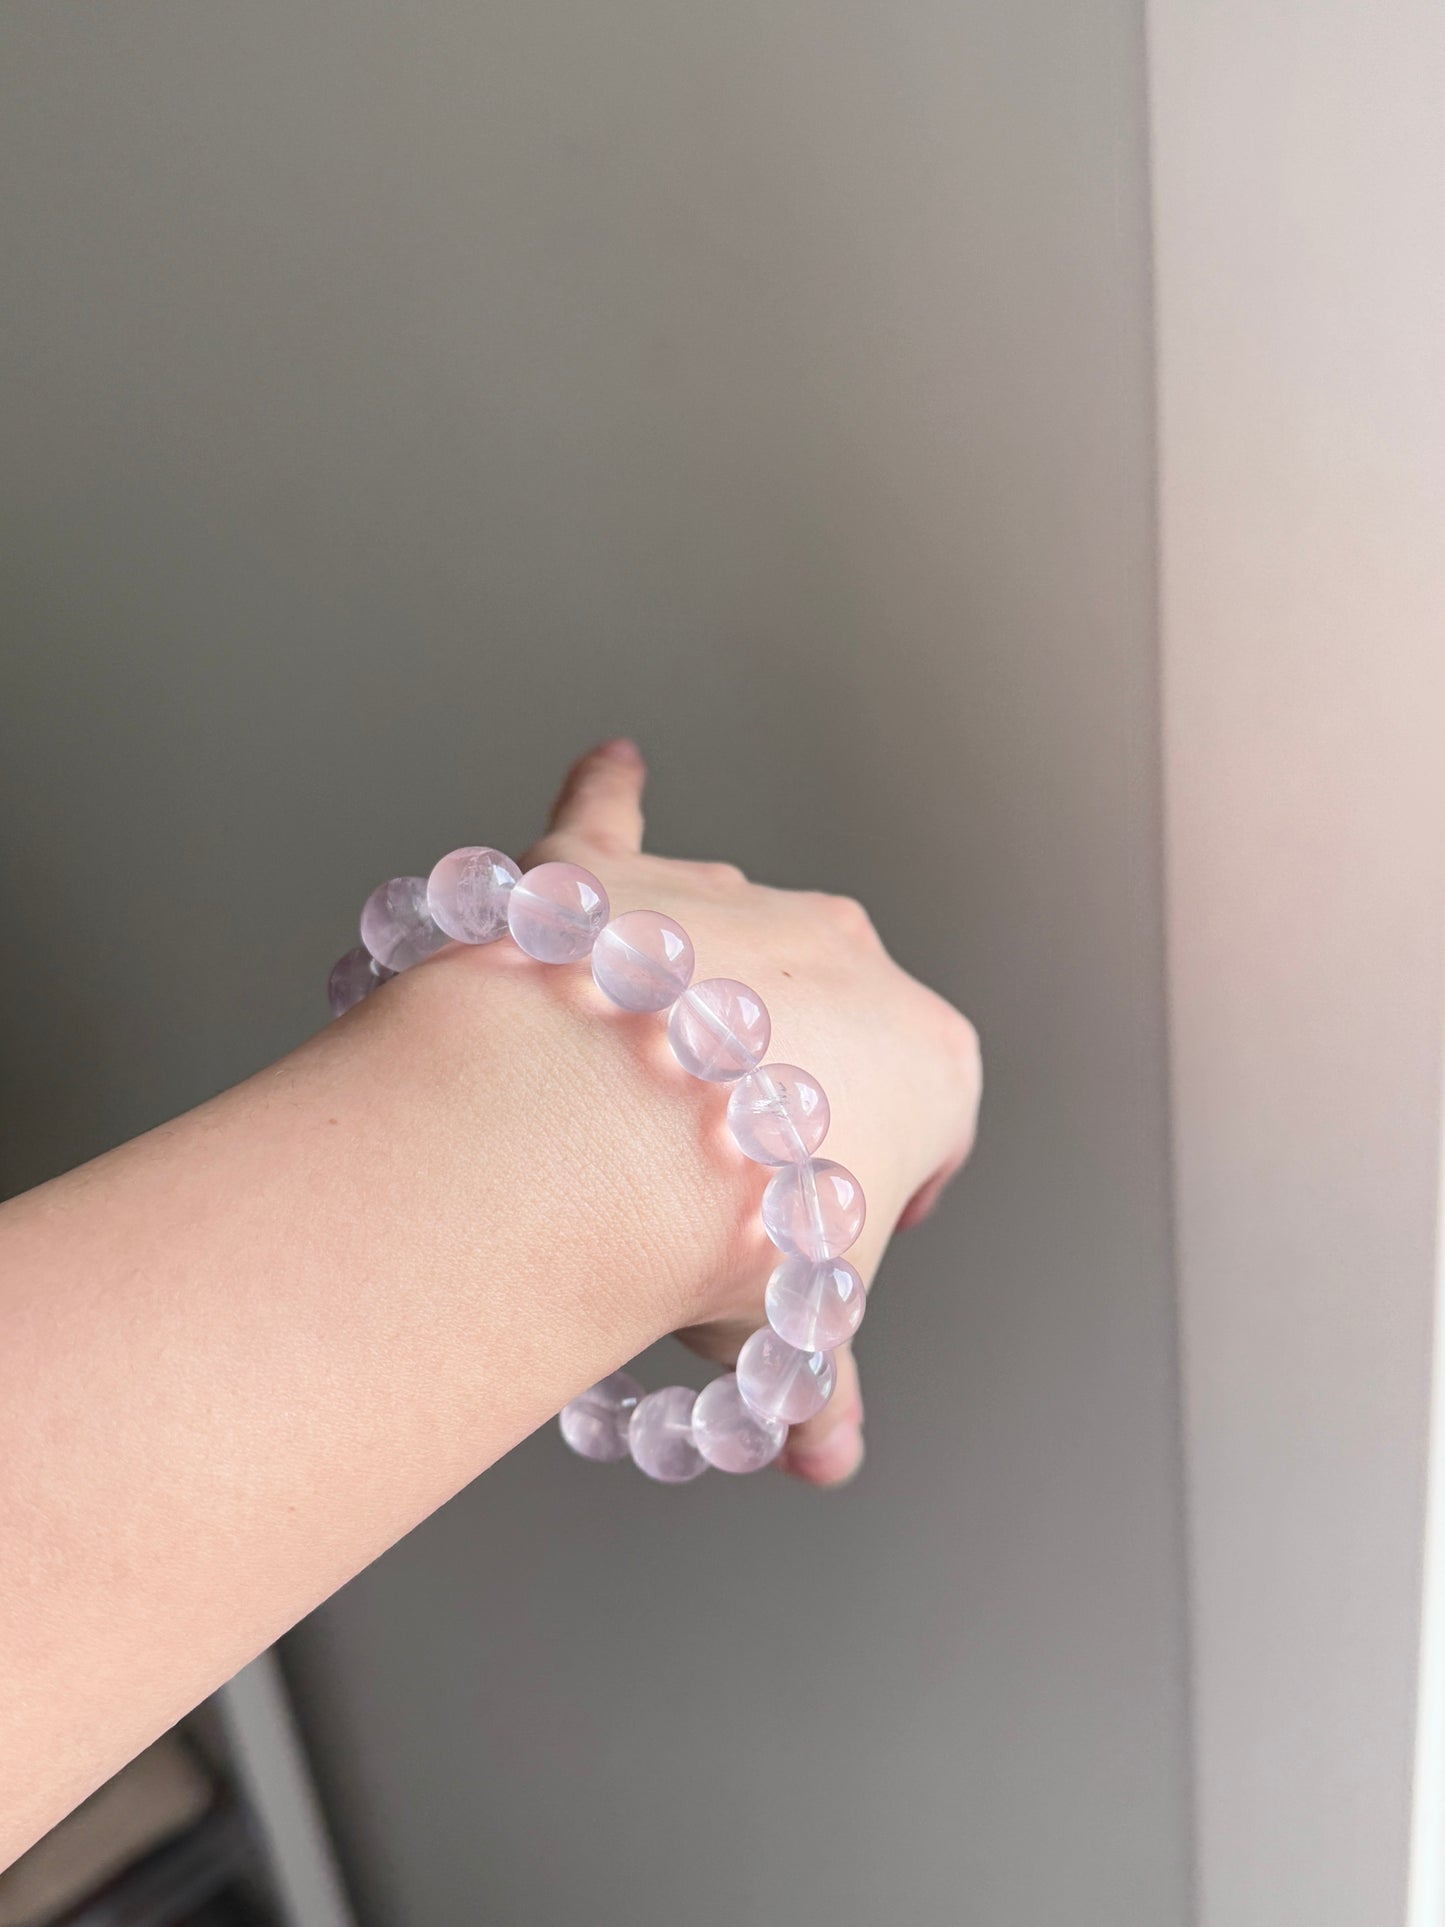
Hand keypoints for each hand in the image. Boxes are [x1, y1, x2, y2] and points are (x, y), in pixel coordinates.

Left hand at [524, 740, 981, 1486]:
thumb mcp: (797, 1325)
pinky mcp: (605, 876)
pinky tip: (611, 764)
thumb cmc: (728, 1232)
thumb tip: (827, 1455)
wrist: (594, 1142)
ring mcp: (727, 904)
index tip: (816, 1236)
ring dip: (686, 1011)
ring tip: (617, 1101)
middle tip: (701, 1193)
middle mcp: (844, 956)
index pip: (921, 1132)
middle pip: (821, 1039)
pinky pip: (611, 817)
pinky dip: (610, 799)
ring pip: (720, 952)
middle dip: (774, 1112)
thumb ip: (818, 1385)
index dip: (873, 1196)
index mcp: (927, 1059)